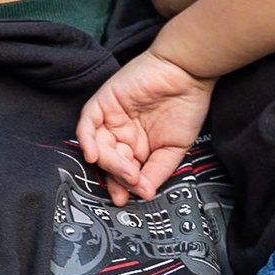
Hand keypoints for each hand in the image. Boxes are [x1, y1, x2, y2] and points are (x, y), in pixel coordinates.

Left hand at [75, 48, 214, 204]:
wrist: (188, 74)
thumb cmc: (186, 106)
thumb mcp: (174, 149)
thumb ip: (157, 172)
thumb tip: (145, 193)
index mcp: (138, 145)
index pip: (122, 171)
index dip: (122, 186)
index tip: (125, 199)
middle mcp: (122, 133)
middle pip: (108, 162)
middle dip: (116, 178)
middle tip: (128, 187)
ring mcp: (111, 118)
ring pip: (98, 147)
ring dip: (109, 164)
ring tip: (126, 172)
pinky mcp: (104, 102)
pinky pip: (87, 125)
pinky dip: (87, 141)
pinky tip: (94, 155)